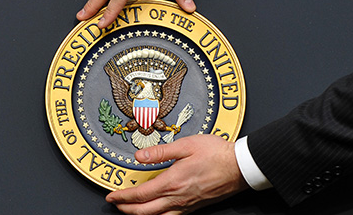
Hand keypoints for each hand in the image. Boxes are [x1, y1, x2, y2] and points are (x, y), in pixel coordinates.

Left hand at [106, 134, 248, 214]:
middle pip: (145, 211)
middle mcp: (178, 197)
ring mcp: (186, 204)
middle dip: (126, 209)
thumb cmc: (217, 154)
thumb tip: (139, 156)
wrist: (240, 167)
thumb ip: (160, 152)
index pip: (140, 194)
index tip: (112, 196)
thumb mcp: (186, 145)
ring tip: (131, 210)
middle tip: (116, 204)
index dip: (123, 197)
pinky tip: (156, 213)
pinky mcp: (195, 206)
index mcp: (172, 181)